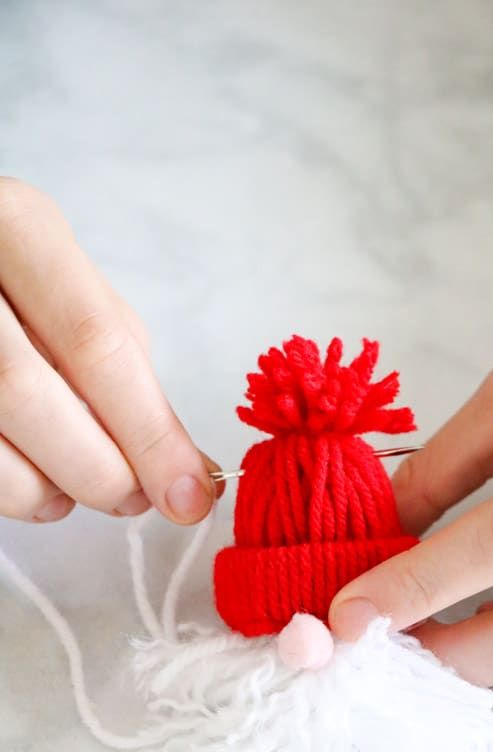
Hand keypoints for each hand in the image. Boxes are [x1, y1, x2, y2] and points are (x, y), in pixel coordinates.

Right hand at [0, 178, 219, 524]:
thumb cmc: (9, 275)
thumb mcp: (68, 282)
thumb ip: (122, 358)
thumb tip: (176, 459)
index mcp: (17, 227)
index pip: (95, 342)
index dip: (148, 431)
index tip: (190, 492)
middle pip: (29, 392)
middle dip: (99, 469)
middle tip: (135, 499)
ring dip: (46, 489)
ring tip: (77, 491)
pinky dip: (9, 491)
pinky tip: (34, 485)